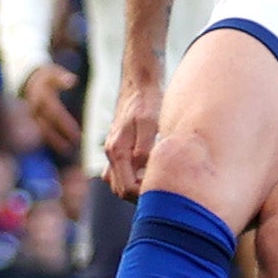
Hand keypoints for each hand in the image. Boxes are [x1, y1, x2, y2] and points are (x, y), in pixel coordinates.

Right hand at [22, 62, 80, 153]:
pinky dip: (45, 141)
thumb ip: (61, 77)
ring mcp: (27, 115)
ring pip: (39, 132)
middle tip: (72, 147)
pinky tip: (55, 148)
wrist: (24, 81)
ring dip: (52, 142)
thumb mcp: (51, 72)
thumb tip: (72, 81)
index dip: (66, 124)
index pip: (55, 113)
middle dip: (58, 138)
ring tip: (66, 150)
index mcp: (40, 96)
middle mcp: (32, 108)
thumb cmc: (44, 77)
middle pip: (46, 126)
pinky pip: (35, 133)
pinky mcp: (24, 121)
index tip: (77, 135)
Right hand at [100, 76, 159, 198]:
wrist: (139, 82)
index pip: (126, 188)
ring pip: (119, 181)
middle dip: (140, 195)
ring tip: (160, 184)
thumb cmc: (147, 100)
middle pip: (120, 189)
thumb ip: (144, 147)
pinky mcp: (120, 144)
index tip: (165, 192)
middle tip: (165, 193)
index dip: (144, 195)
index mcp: (117, 151)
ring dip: (136, 188)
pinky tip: (153, 171)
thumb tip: (142, 169)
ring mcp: (114, 149)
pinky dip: (134, 177)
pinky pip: (122, 170)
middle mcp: (111, 153)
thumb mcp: (149, 122)